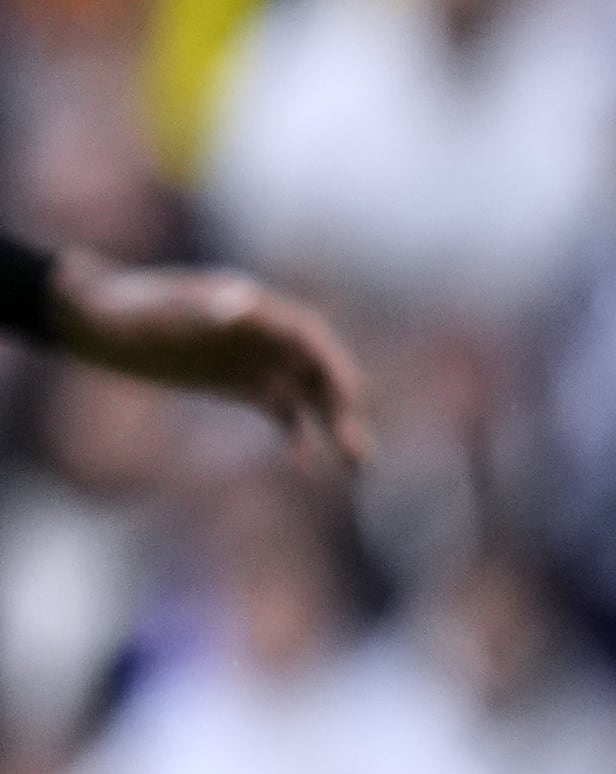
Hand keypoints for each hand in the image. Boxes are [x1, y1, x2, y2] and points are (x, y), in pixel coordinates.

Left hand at [47, 254, 369, 469]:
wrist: (97, 321)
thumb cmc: (126, 309)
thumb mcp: (161, 308)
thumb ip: (200, 307)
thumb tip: (244, 310)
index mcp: (258, 310)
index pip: (311, 339)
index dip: (336, 368)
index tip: (355, 402)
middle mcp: (269, 335)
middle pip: (321, 372)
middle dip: (346, 410)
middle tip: (360, 453)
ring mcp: (258, 360)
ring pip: (311, 395)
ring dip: (336, 426)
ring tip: (358, 466)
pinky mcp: (243, 383)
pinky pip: (282, 411)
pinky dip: (297, 434)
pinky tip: (304, 462)